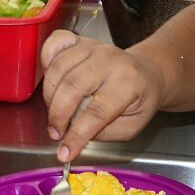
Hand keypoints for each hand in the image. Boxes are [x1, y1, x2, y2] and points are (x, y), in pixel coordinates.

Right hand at [41, 31, 165, 161]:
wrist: (148, 73)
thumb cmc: (141, 100)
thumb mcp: (132, 126)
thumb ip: (103, 132)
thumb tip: (73, 136)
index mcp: (128, 82)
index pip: (96, 112)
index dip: (76, 135)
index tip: (64, 153)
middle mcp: (110, 59)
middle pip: (72, 88)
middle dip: (58, 116)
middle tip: (56, 134)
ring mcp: (94, 47)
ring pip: (59, 69)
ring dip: (50, 97)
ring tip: (55, 115)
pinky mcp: (81, 41)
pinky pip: (55, 45)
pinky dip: (46, 62)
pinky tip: (51, 82)